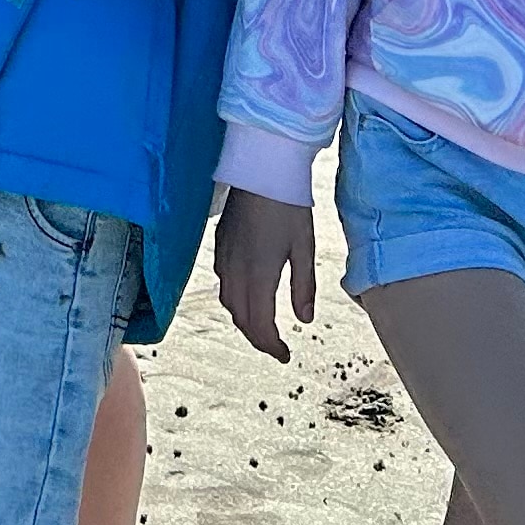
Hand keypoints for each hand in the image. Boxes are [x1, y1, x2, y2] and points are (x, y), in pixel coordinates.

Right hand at [211, 189, 317, 362]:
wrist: (261, 169)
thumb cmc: (288, 206)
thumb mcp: (304, 248)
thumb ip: (303, 287)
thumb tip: (304, 319)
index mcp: (259, 276)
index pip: (260, 325)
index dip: (272, 346)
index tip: (285, 355)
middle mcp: (236, 272)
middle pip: (241, 318)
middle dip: (258, 337)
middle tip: (276, 345)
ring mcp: (224, 257)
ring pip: (228, 302)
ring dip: (244, 319)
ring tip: (263, 324)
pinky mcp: (220, 243)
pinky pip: (222, 282)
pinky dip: (234, 298)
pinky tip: (247, 293)